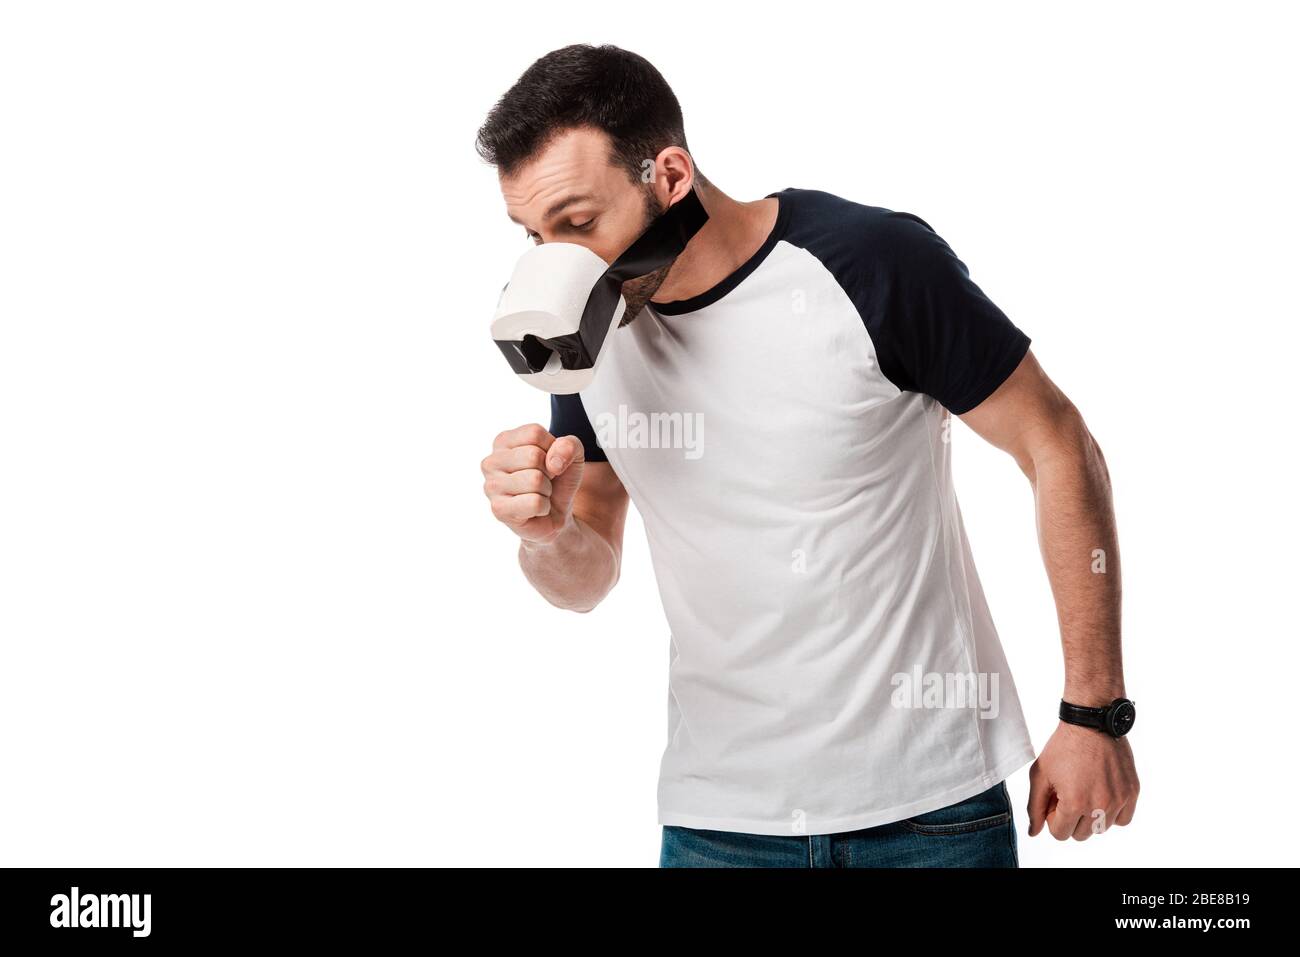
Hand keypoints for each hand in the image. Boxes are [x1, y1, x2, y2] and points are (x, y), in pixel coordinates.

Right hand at [480, 423, 585, 544]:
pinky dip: (543, 507)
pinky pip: (534, 502)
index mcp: (504, 441)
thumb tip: (553, 462)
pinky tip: (535, 508)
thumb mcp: (572, 455)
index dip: (551, 449)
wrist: (555, 514)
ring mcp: (491, 486)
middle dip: (549, 472)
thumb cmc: (557, 480)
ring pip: (534, 480)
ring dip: (546, 490)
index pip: (534, 433)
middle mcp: (491, 462)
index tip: (548, 461)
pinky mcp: (498, 509)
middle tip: (544, 481)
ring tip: (539, 494)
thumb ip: (570, 445)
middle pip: (533, 456)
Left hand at [1027, 722, 1139, 839]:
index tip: (1055, 799)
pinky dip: (1112, 812)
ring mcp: (1119, 800)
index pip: (1060, 833)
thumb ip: (1035, 807)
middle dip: (1070, 818)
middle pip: (1081, 834)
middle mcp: (1100, 805)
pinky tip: (1101, 794)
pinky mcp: (1132, 792)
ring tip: (1085, 790)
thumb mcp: (1040, 775)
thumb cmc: (1064, 747)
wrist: (1091, 723)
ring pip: (1102, 828)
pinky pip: (1123, 819)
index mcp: (1075, 803)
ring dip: (1091, 816)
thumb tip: (1034, 832)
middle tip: (1069, 793)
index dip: (1053, 816)